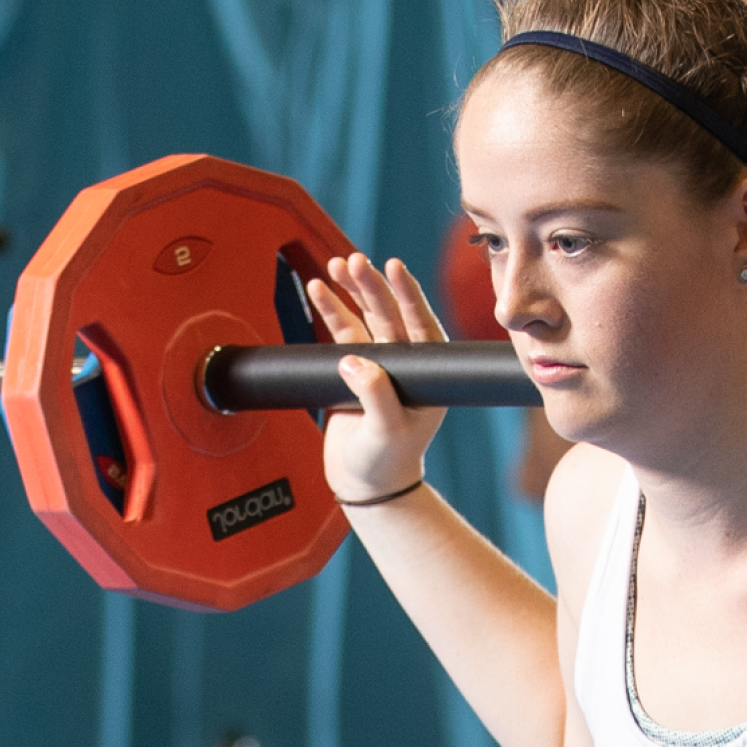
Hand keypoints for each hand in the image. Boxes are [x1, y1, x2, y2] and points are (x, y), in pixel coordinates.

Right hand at [304, 254, 448, 505]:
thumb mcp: (387, 431)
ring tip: (334, 267)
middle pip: (389, 314)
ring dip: (350, 292)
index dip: (407, 293)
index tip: (394, 266)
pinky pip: (342, 333)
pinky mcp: (352, 370)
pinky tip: (319, 290)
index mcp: (427, 373)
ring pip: (365, 318)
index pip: (420, 324)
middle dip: (371, 286)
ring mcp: (379, 364)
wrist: (364, 484)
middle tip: (353, 262)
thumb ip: (375, 396)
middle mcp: (406, 363)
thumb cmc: (387, 463)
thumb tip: (354, 361)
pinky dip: (330, 311)